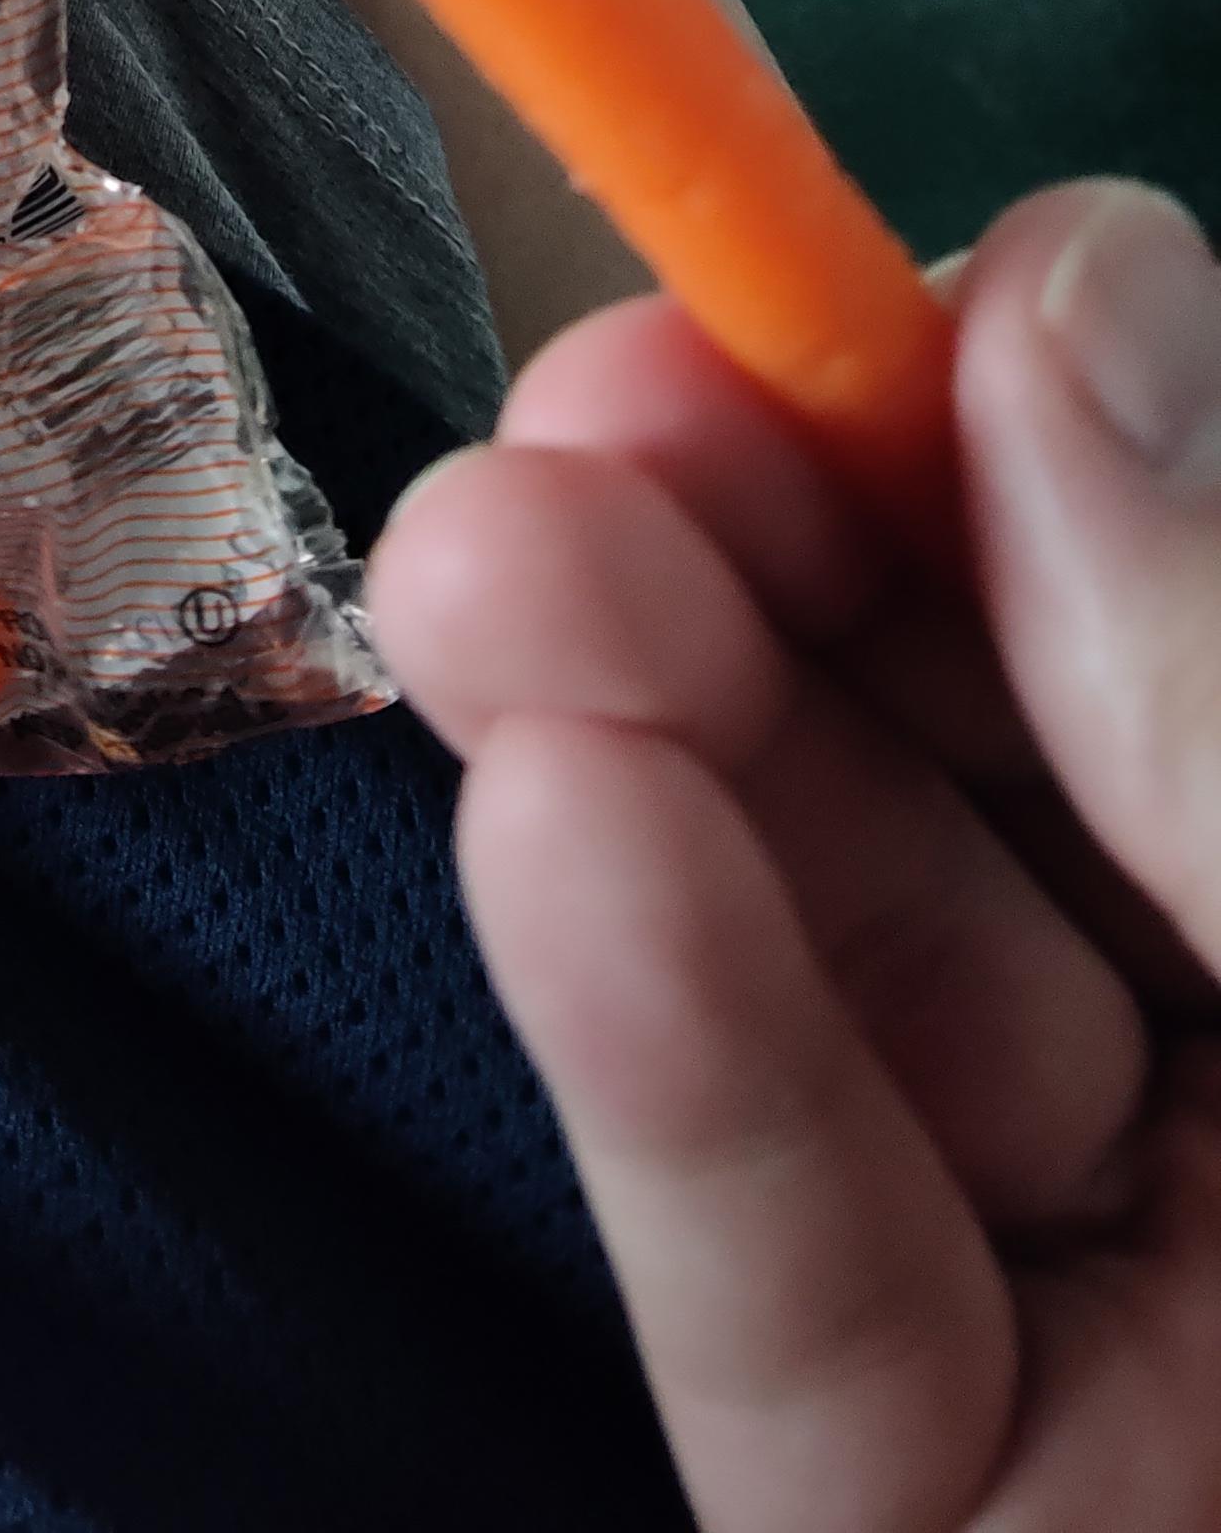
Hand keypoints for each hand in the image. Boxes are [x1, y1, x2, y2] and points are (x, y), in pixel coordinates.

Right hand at [368, 180, 1220, 1532]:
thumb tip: (1073, 279)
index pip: (1149, 637)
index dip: (968, 453)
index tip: (787, 298)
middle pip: (969, 808)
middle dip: (754, 587)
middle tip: (569, 415)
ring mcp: (1115, 1355)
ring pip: (844, 1012)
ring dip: (650, 767)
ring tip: (483, 569)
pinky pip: (796, 1312)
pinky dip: (668, 1072)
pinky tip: (562, 836)